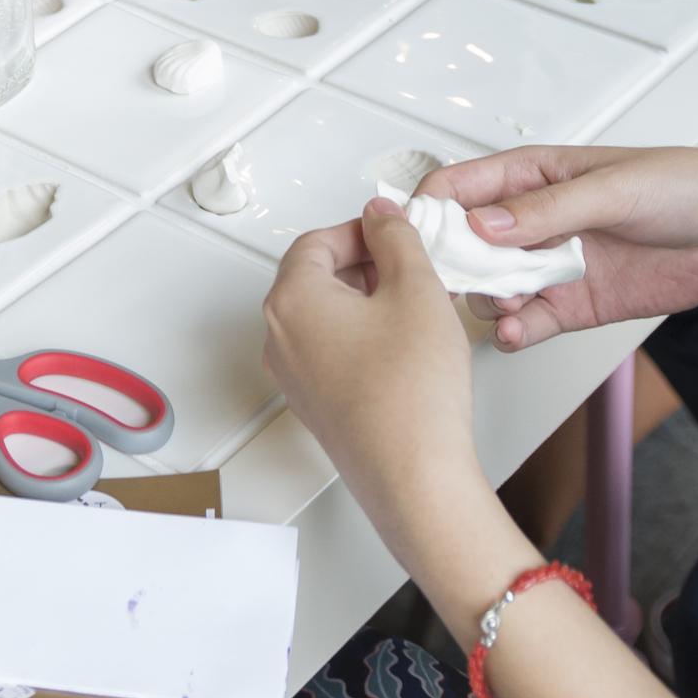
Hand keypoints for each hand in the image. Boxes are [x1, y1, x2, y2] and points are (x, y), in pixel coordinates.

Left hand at [261, 206, 493, 550]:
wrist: (415, 478)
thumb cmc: (411, 396)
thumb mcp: (415, 289)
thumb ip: (396, 240)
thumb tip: (382, 218)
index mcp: (291, 301)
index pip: (315, 241)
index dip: (361, 230)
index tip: (394, 233)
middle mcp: (281, 340)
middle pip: (315, 278)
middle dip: (365, 264)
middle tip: (411, 266)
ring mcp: (295, 378)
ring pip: (325, 317)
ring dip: (367, 301)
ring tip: (417, 305)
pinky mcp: (317, 407)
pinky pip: (332, 353)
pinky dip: (364, 336)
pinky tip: (407, 346)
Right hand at [410, 146, 697, 356]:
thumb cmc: (682, 186)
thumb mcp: (612, 188)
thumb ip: (546, 210)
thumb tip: (483, 225)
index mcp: (531, 176)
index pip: (459, 187)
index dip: (431, 210)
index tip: (415, 236)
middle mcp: (532, 222)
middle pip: (465, 244)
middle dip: (451, 264)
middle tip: (450, 282)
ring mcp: (551, 265)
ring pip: (492, 286)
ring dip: (484, 298)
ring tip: (500, 304)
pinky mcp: (572, 305)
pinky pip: (528, 321)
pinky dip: (513, 330)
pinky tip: (513, 331)